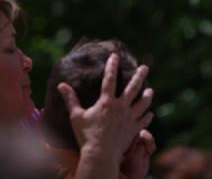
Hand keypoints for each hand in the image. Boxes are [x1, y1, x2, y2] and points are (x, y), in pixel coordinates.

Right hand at [58, 53, 153, 177]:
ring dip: (147, 96)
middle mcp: (120, 108)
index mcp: (106, 102)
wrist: (101, 155)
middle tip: (145, 67)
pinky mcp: (133, 130)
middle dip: (139, 76)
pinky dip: (147, 116)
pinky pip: (143, 121)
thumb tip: (61, 84)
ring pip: (142, 104)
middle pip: (133, 89)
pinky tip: (150, 113)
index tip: (115, 56)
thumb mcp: (76, 115)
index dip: (112, 66)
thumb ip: (70, 98)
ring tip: (151, 90)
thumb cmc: (86, 135)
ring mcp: (129, 119)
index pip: (109, 80)